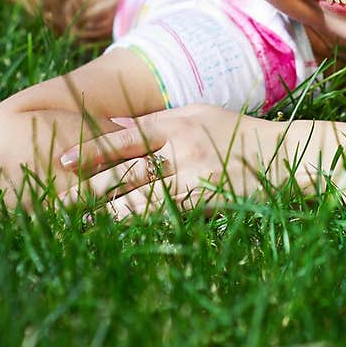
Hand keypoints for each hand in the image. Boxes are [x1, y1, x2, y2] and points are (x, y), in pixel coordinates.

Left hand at [57, 105, 280, 220]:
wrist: (284, 155)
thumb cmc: (240, 134)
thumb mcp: (200, 114)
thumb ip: (157, 120)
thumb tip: (113, 125)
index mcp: (177, 122)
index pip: (125, 136)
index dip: (93, 149)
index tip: (65, 162)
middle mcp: (182, 145)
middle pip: (128, 168)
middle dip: (93, 186)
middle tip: (62, 201)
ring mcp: (195, 174)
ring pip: (143, 195)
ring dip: (110, 210)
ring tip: (83, 221)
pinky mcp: (208, 198)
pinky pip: (168, 213)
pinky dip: (142, 222)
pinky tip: (122, 231)